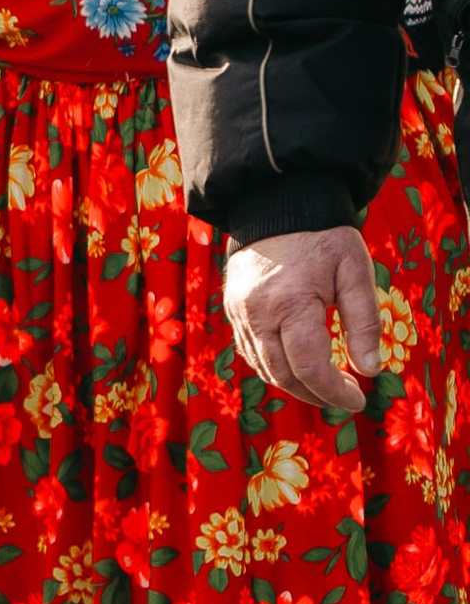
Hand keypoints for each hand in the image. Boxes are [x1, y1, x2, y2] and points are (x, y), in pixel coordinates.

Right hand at [222, 226, 380, 414]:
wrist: (278, 204)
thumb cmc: (323, 237)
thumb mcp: (355, 272)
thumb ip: (364, 322)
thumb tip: (370, 370)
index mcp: (290, 305)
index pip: (310, 369)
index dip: (335, 392)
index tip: (359, 399)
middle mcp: (257, 314)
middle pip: (284, 376)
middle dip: (317, 395)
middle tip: (345, 397)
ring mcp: (240, 313)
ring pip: (264, 369)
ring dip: (295, 385)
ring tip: (325, 386)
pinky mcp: (233, 310)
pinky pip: (251, 352)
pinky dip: (275, 368)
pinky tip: (298, 367)